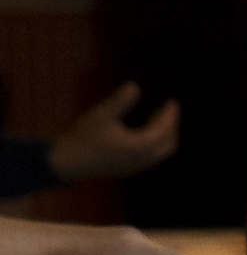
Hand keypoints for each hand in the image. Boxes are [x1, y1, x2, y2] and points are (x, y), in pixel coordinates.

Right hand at [49, 84, 177, 183]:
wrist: (66, 164)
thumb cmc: (82, 137)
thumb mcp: (100, 115)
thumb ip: (119, 101)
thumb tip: (134, 85)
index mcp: (139, 146)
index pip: (164, 130)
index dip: (170, 115)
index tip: (172, 102)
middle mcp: (142, 160)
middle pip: (169, 144)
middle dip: (171, 126)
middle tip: (168, 109)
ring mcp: (135, 167)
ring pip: (161, 153)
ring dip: (164, 136)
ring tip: (156, 118)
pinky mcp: (127, 169)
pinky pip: (151, 158)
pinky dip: (155, 144)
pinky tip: (142, 133)